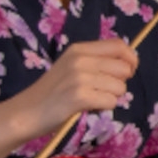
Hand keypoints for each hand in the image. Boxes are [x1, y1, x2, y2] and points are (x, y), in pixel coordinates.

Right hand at [10, 39, 137, 139]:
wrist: (26, 112)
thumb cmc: (52, 92)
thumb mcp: (71, 66)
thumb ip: (95, 61)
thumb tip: (127, 64)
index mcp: (79, 49)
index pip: (119, 45)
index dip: (131, 59)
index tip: (129, 71)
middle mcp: (80, 59)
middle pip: (123, 67)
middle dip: (121, 82)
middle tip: (105, 90)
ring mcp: (79, 77)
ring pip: (120, 87)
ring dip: (112, 97)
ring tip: (93, 99)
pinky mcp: (79, 97)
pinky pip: (111, 101)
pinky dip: (104, 107)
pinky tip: (89, 107)